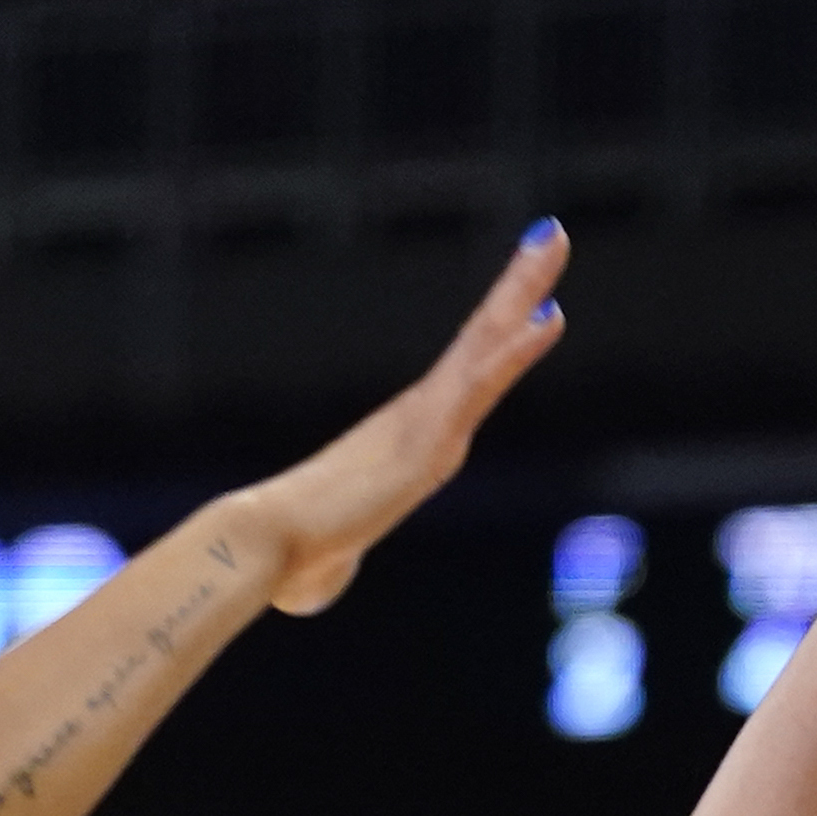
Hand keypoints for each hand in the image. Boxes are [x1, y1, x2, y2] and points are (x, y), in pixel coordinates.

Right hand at [243, 224, 572, 615]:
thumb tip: (311, 580)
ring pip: (485, 346)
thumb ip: (334, 560)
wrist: (263, 544)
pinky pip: (479, 385)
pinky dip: (515, 350)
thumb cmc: (287, 559)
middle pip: (481, 340)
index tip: (532, 298)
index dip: (498, 339)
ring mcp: (423, 422)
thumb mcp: (327, 561)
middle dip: (517, 286)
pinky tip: (549, 317)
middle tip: (550, 235)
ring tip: (554, 239)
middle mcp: (417, 418)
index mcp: (405, 439)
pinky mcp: (426, 439)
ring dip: (522, 291)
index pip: (465, 378)